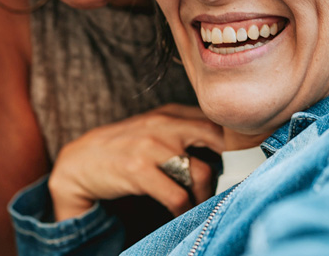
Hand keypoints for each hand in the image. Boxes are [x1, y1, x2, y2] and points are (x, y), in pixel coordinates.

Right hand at [48, 104, 225, 220]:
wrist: (81, 161)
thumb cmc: (125, 147)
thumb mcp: (155, 129)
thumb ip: (186, 129)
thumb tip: (228, 145)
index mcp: (171, 113)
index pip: (217, 121)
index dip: (238, 141)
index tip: (247, 161)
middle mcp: (164, 125)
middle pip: (216, 139)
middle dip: (231, 164)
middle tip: (234, 183)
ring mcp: (151, 146)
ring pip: (200, 173)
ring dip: (205, 195)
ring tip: (203, 205)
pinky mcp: (138, 170)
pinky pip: (176, 196)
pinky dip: (184, 210)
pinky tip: (182, 214)